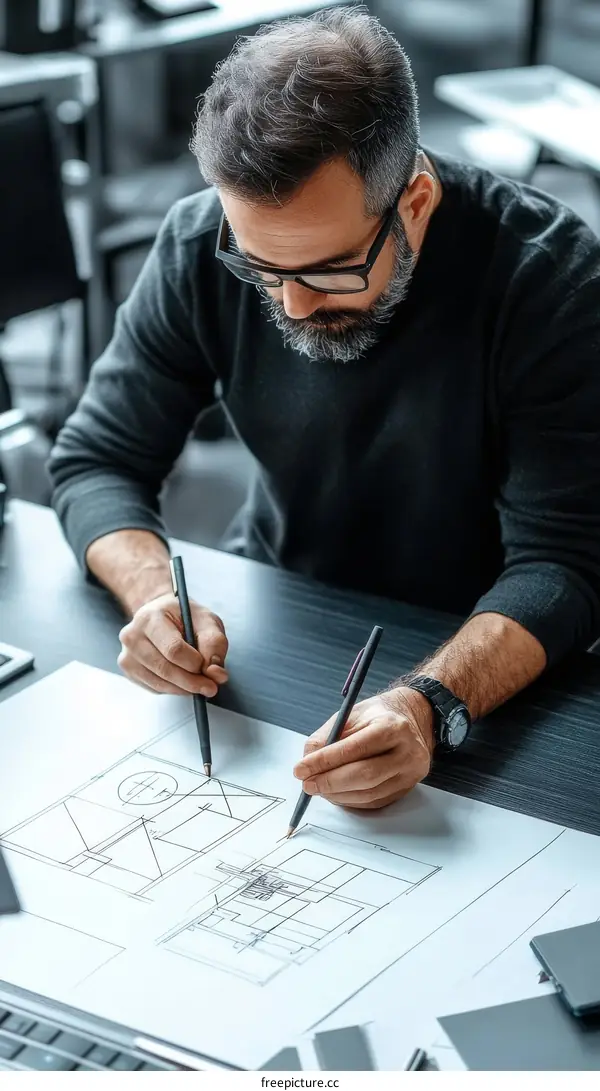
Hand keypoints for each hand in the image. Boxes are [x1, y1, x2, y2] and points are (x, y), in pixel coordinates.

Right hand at [118, 593, 228, 696]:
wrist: (161, 615)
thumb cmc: (185, 617)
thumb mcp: (206, 621)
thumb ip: (214, 644)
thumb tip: (216, 674)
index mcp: (150, 617)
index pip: (173, 648)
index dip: (195, 663)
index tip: (211, 670)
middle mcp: (132, 636)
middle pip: (164, 669)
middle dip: (192, 682)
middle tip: (211, 687)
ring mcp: (127, 655)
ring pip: (159, 683)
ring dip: (184, 688)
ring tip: (201, 684)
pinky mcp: (129, 671)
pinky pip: (154, 688)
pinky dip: (174, 689)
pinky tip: (184, 681)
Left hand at [293, 688, 434, 809]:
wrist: (414, 720)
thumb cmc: (378, 716)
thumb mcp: (351, 714)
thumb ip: (327, 735)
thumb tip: (307, 760)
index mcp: (393, 726)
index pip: (355, 748)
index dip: (325, 761)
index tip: (301, 768)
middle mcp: (407, 751)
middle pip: (365, 775)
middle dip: (330, 782)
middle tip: (307, 783)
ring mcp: (410, 773)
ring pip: (369, 793)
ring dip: (337, 795)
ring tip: (318, 788)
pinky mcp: (407, 788)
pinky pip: (374, 802)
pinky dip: (350, 800)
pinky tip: (336, 793)